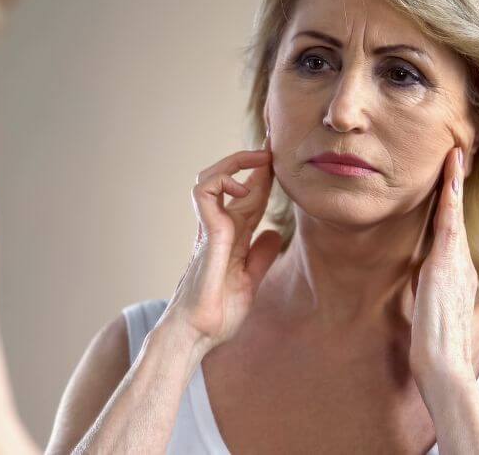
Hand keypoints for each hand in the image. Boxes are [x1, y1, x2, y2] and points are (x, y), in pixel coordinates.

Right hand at [161, 147, 282, 352]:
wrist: (197, 334)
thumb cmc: (216, 314)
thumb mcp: (250, 282)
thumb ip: (260, 257)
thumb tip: (275, 234)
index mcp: (232, 236)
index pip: (250, 196)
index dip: (264, 175)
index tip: (280, 156)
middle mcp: (218, 227)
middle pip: (233, 180)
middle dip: (253, 158)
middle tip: (274, 143)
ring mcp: (209, 229)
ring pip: (211, 178)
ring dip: (234, 163)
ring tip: (259, 160)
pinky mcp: (206, 235)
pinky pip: (204, 193)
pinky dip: (222, 181)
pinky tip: (241, 189)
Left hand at [409, 147, 478, 388]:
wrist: (444, 363)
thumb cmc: (434, 342)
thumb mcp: (427, 307)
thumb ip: (425, 289)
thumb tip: (417, 280)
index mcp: (455, 271)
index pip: (451, 228)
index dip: (451, 201)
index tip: (450, 176)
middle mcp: (460, 262)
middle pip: (456, 213)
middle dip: (456, 182)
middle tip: (456, 151)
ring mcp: (456, 262)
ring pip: (454, 212)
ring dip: (454, 182)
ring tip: (453, 153)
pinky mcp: (445, 265)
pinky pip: (449, 223)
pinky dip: (450, 198)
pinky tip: (449, 176)